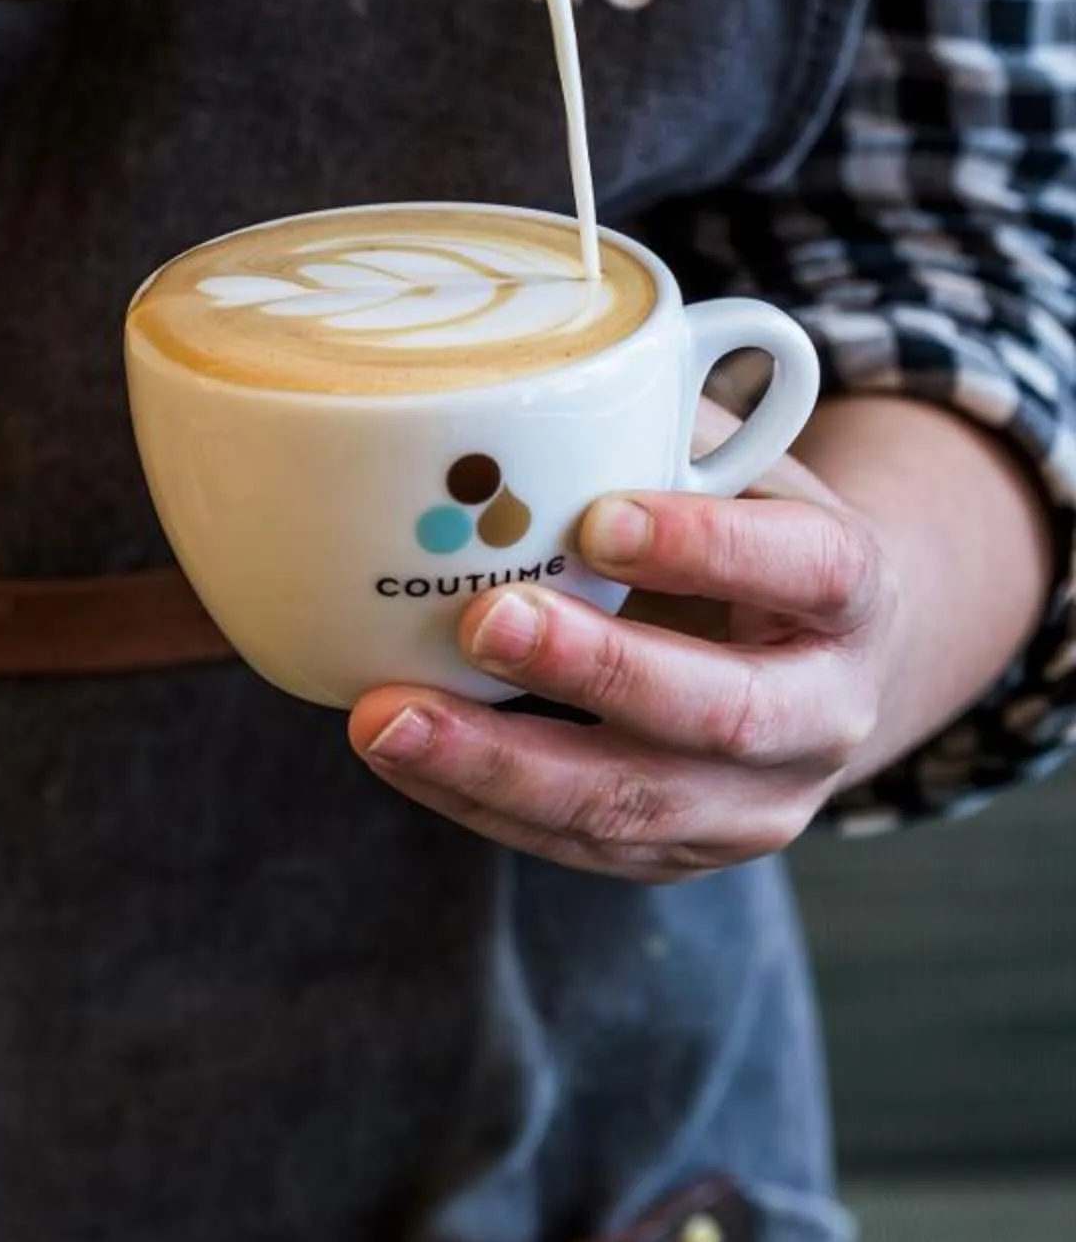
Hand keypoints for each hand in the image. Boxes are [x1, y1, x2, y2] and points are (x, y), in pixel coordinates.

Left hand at [347, 450, 901, 881]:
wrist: (813, 663)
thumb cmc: (739, 531)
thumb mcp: (726, 463)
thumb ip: (650, 424)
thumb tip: (500, 387)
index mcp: (852, 591)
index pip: (807, 567)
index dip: (707, 546)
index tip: (599, 519)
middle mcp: (827, 712)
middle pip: (725, 712)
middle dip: (595, 670)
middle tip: (480, 619)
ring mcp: (760, 803)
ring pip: (636, 804)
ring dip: (500, 765)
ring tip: (390, 720)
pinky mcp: (684, 854)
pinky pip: (578, 843)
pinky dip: (478, 802)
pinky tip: (401, 754)